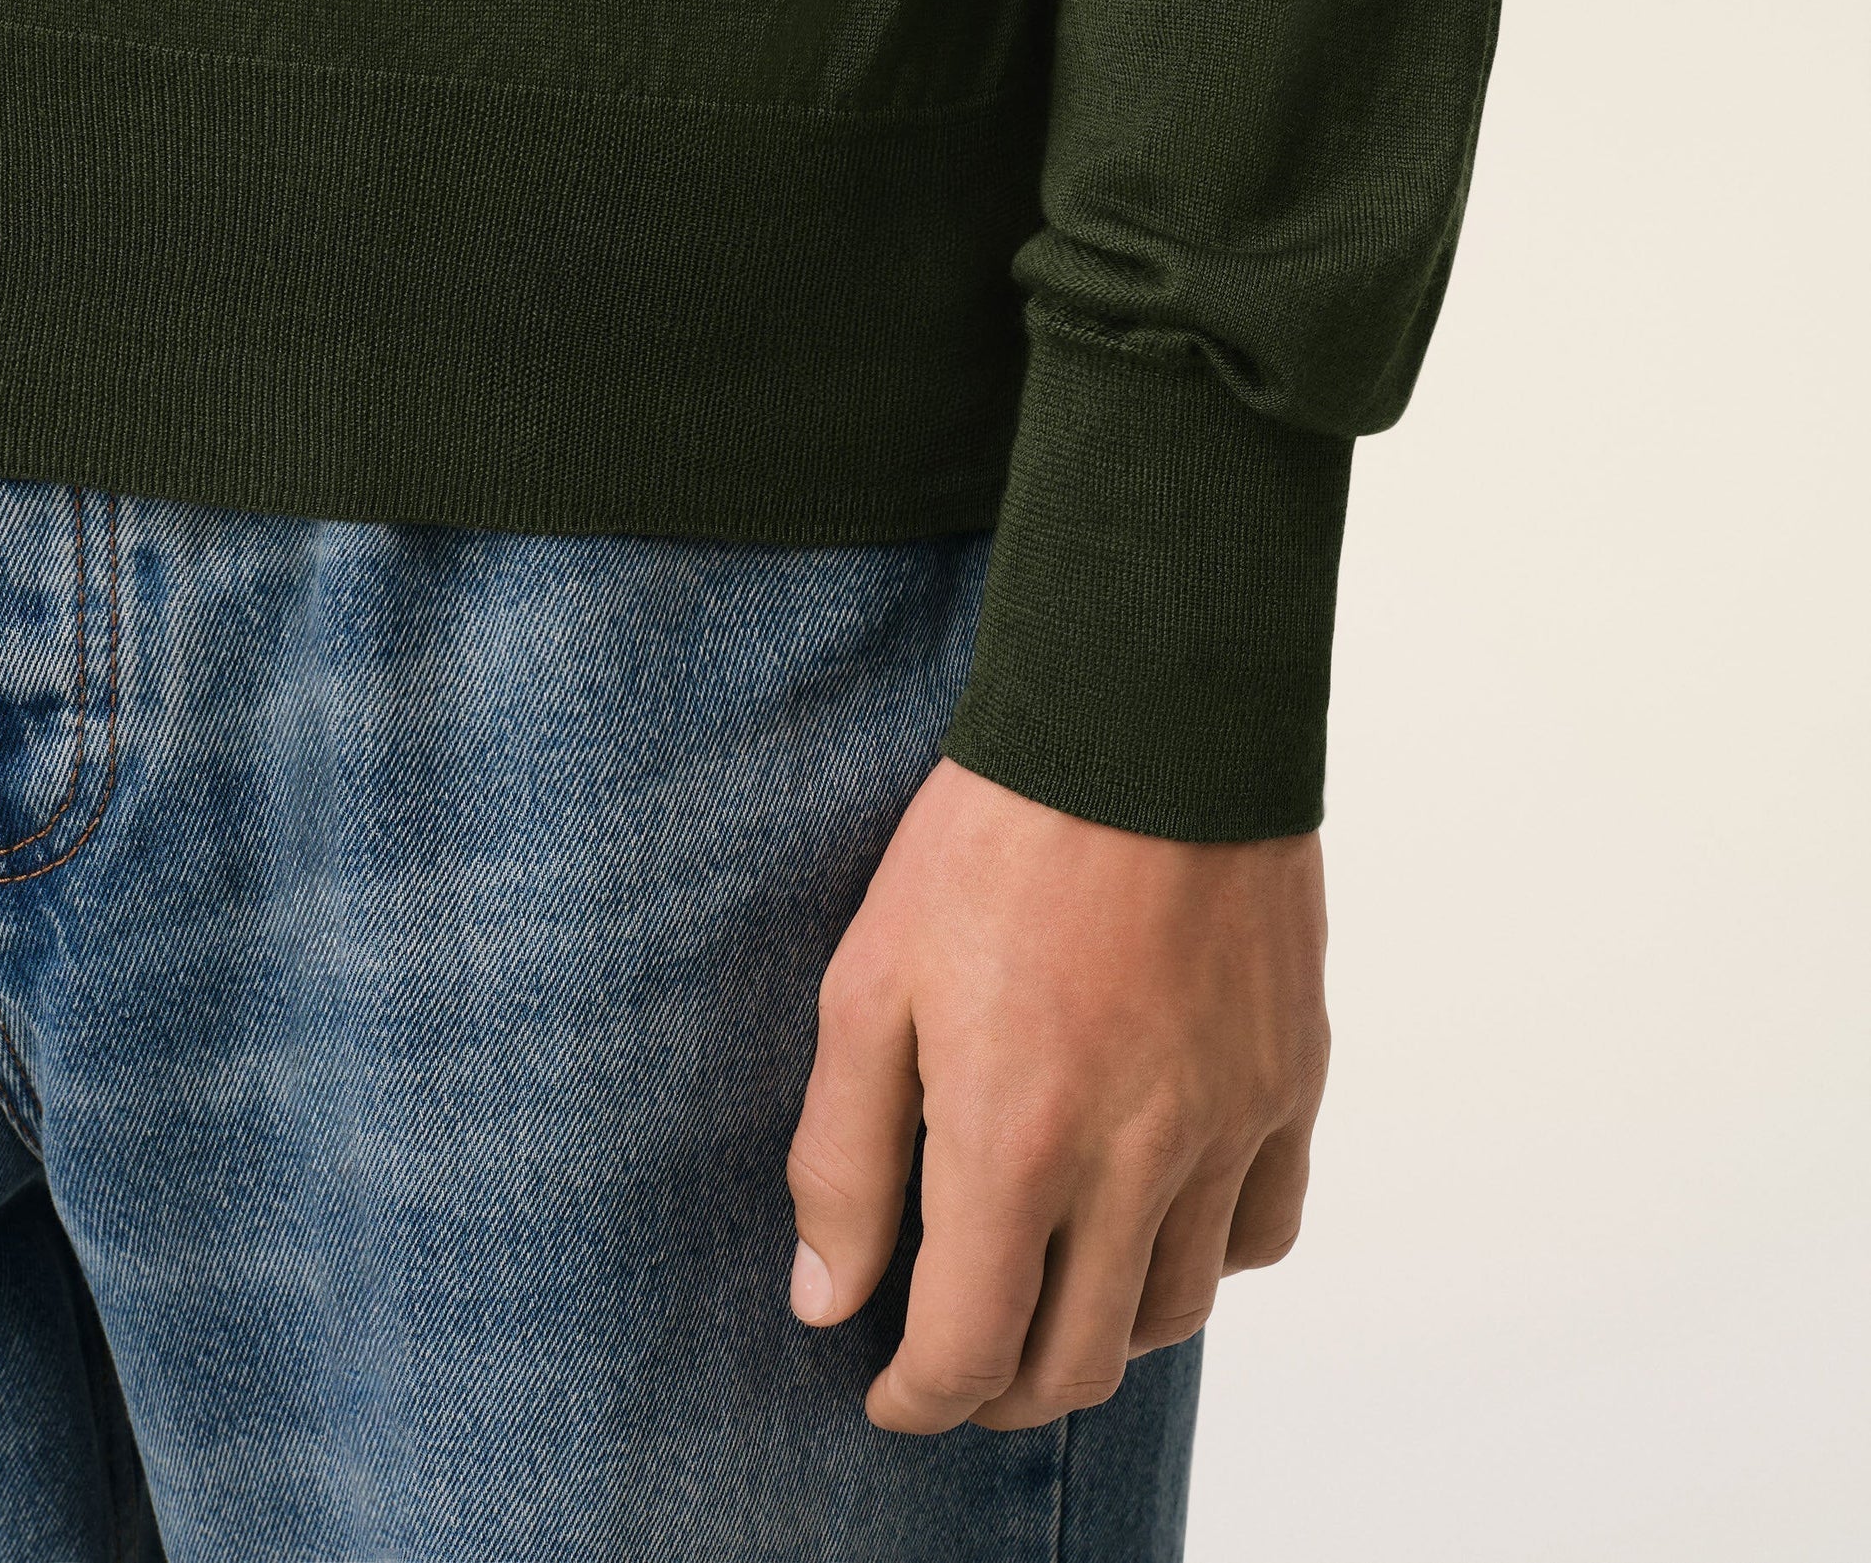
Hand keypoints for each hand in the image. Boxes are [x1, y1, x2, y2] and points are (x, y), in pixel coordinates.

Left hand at [785, 757, 1329, 1433]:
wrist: (1146, 720)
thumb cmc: (992, 838)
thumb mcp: (869, 982)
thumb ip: (843, 1157)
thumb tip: (829, 1302)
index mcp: (1015, 1142)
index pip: (971, 1353)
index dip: (917, 1399)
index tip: (889, 1390)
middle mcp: (1135, 1159)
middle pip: (1077, 1360)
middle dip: (1000, 1389)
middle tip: (959, 1360)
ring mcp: (1228, 1122)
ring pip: (1174, 1311)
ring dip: (1100, 1333)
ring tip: (1049, 1292)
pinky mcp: (1290, 1076)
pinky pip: (1264, 1227)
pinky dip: (1205, 1256)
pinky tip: (1155, 1216)